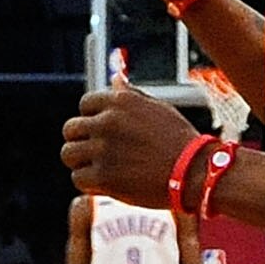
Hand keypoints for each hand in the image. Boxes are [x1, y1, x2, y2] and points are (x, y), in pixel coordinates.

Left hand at [64, 84, 196, 211]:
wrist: (196, 173)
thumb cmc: (179, 141)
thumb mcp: (157, 108)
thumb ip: (130, 95)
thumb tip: (115, 79)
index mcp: (119, 101)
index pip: (84, 104)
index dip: (91, 119)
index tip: (102, 132)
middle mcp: (107, 122)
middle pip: (70, 129)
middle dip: (81, 141)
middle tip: (97, 153)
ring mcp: (103, 149)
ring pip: (68, 154)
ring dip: (81, 163)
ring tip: (99, 169)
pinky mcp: (104, 176)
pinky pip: (77, 178)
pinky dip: (88, 183)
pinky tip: (104, 183)